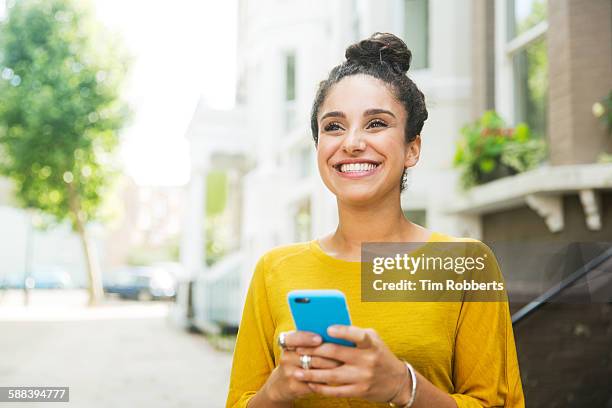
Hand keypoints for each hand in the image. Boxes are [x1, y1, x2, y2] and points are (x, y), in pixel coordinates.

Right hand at [263, 330, 342, 402]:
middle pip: (309, 355)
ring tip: (342, 364)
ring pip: (314, 369)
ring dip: (329, 367)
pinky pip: (314, 383)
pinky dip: (325, 380)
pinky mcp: (293, 387)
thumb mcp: (297, 347)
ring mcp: (288, 373)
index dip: (306, 338)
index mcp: (285, 343)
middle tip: (342, 352)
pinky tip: (334, 378)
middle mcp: (285, 357)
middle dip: (327, 354)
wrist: (281, 383)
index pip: (293, 337)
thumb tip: (333, 334)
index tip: (319, 339)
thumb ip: (310, 340)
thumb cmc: (297, 360)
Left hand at [294, 325, 409, 402]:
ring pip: (331, 375)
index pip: (358, 335)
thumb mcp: (373, 340)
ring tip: (297, 371)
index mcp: (371, 344)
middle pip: (336, 354)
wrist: (398, 382)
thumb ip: (354, 333)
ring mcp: (362, 377)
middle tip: (299, 349)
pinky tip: (309, 384)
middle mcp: (367, 360)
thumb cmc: (379, 354)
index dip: (343, 332)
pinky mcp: (359, 391)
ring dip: (311, 373)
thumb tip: (327, 328)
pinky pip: (335, 391)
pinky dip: (320, 388)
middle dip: (314, 351)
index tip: (327, 329)